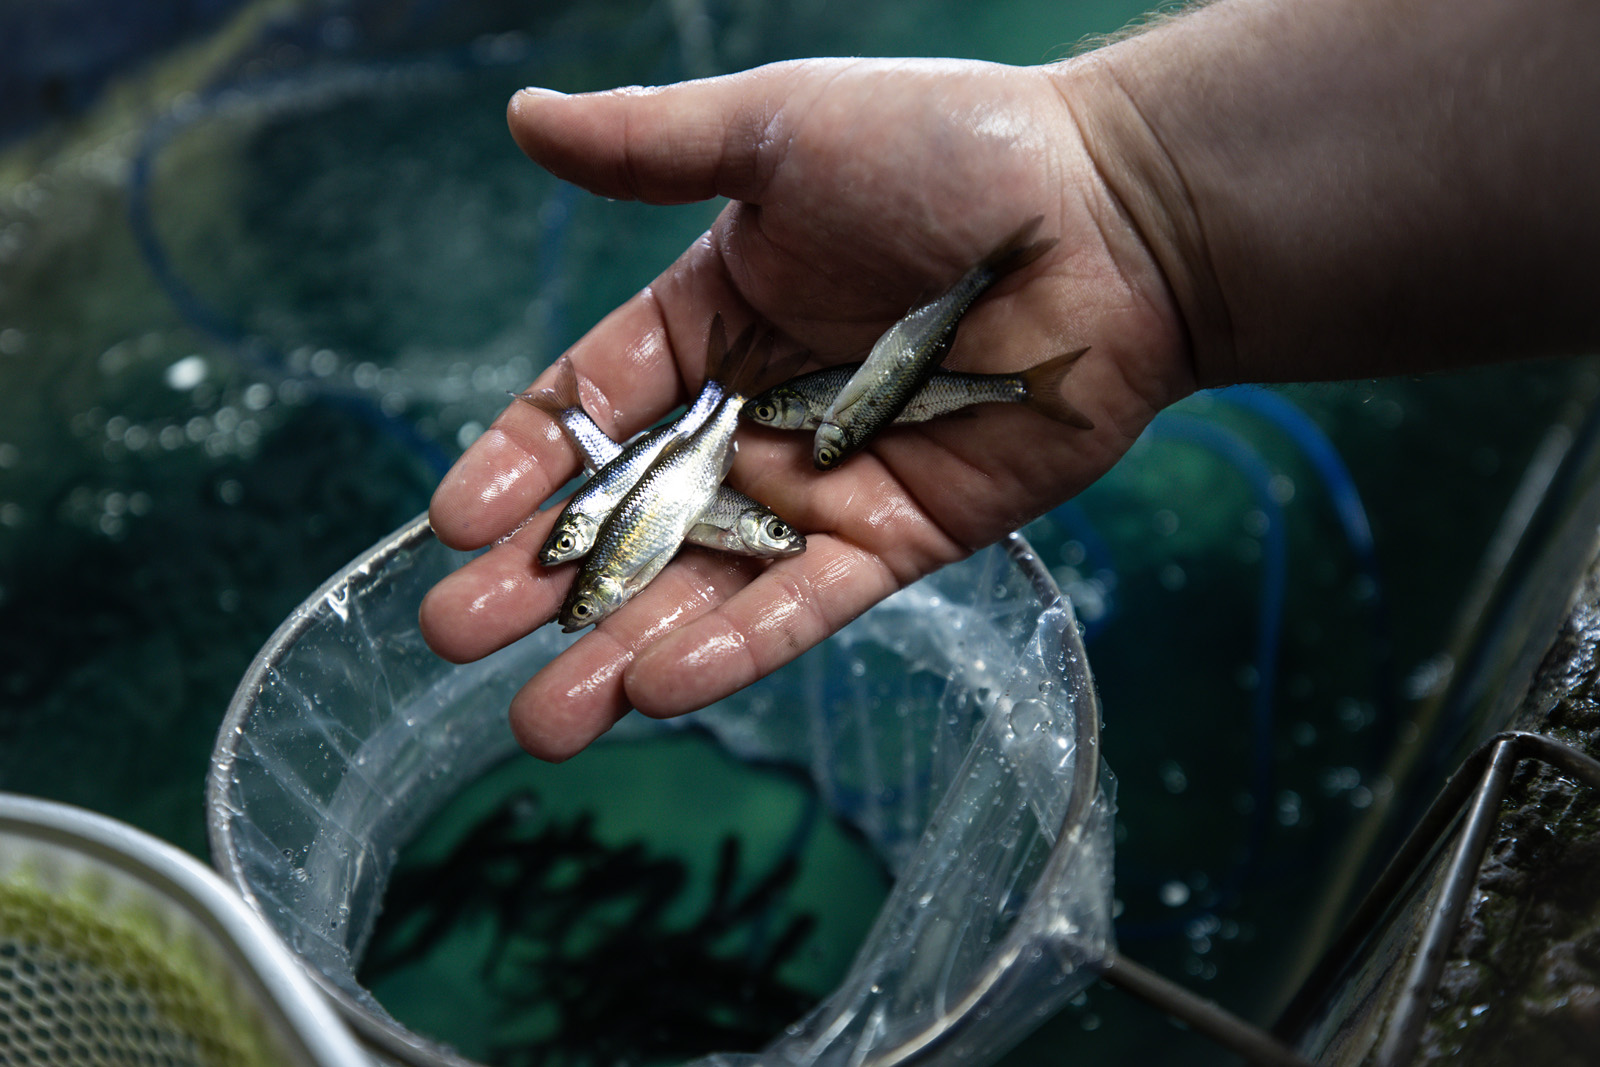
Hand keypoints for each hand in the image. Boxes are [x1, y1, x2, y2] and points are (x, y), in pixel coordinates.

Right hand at [419, 57, 1191, 759]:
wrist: (1117, 217)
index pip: (591, 406)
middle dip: (544, 580)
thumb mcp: (780, 128)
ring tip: (540, 722)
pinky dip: (738, 647)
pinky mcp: (899, 538)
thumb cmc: (954, 151)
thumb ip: (651, 148)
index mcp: (713, 320)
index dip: (518, 462)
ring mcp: (825, 486)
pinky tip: (659, 687)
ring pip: (705, 582)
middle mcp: (757, 414)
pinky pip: (806, 604)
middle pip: (629, 513)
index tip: (450, 523)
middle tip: (455, 636)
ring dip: (622, 650)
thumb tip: (522, 115)